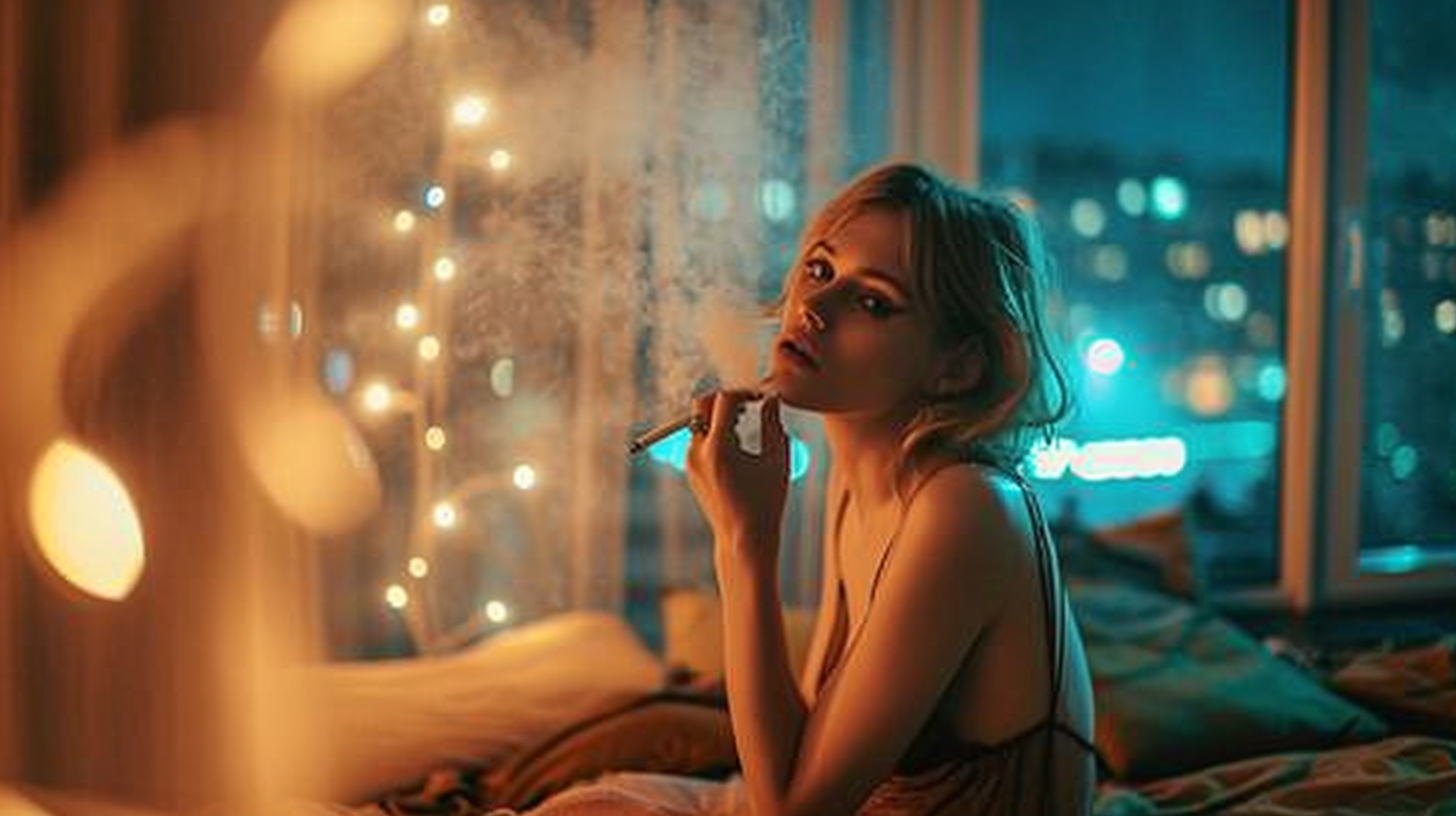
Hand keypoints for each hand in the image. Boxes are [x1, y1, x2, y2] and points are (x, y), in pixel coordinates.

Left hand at [684, 388, 789, 560]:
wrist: (743, 539)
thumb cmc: (766, 501)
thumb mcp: (776, 460)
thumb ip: (773, 424)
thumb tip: (771, 398)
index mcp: (719, 448)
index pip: (724, 400)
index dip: (744, 393)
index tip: (760, 398)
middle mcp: (698, 452)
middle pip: (701, 403)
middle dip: (725, 399)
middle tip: (748, 405)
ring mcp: (690, 462)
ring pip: (698, 421)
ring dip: (719, 417)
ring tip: (744, 428)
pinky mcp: (690, 470)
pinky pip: (698, 439)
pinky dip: (715, 433)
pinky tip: (737, 446)